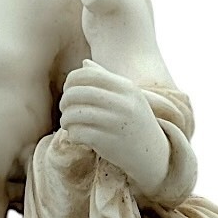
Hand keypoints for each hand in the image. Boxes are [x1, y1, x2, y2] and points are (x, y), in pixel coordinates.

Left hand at [59, 60, 169, 193]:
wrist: (152, 153)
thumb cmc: (134, 122)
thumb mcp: (127, 97)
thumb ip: (106, 79)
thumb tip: (84, 64)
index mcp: (126, 87)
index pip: (87, 75)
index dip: (71, 81)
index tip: (69, 91)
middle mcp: (122, 103)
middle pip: (76, 93)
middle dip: (65, 101)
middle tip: (65, 110)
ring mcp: (115, 123)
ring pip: (74, 114)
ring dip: (66, 120)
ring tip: (69, 124)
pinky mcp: (107, 142)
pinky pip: (77, 133)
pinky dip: (72, 135)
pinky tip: (76, 137)